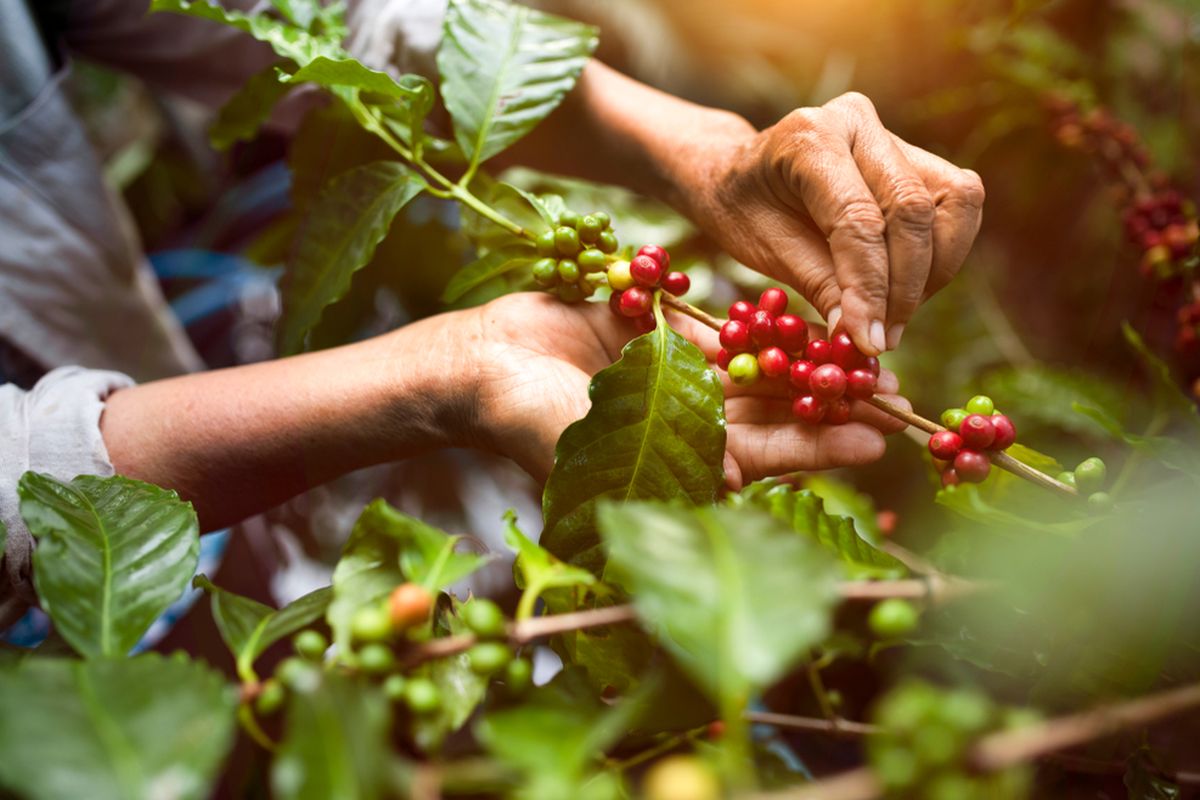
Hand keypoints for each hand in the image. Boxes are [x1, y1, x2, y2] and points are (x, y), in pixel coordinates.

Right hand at [463, 293, 909, 485]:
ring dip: (807, 362)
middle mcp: (684, 425)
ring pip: (755, 370)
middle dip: (830, 406)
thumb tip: (736, 482)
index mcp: (676, 463)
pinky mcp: (659, 337)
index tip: (876, 439)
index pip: (762, 458)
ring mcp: (673, 379)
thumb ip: (660, 459)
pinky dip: (760, 324)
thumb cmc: (520, 417)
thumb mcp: (589, 445)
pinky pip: (720, 329)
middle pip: (773, 414)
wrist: (477, 363)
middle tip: (896, 394)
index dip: (819, 449)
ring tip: (866, 351)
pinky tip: (807, 314)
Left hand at [681, 92, 984, 355]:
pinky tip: (903, 290)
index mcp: (809, 137)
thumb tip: (865, 339)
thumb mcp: (763, 250)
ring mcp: (892, 135)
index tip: (868, 342)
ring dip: (933, 272)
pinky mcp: (917, 156)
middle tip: (882, 338)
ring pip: (953, 203)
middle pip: (913, 209)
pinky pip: (956, 206)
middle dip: (905, 287)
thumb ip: (818, 285)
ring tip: (892, 316)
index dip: (870, 287)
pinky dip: (940, 256)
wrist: (736, 175)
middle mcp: (857, 123)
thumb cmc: (743, 211)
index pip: (858, 220)